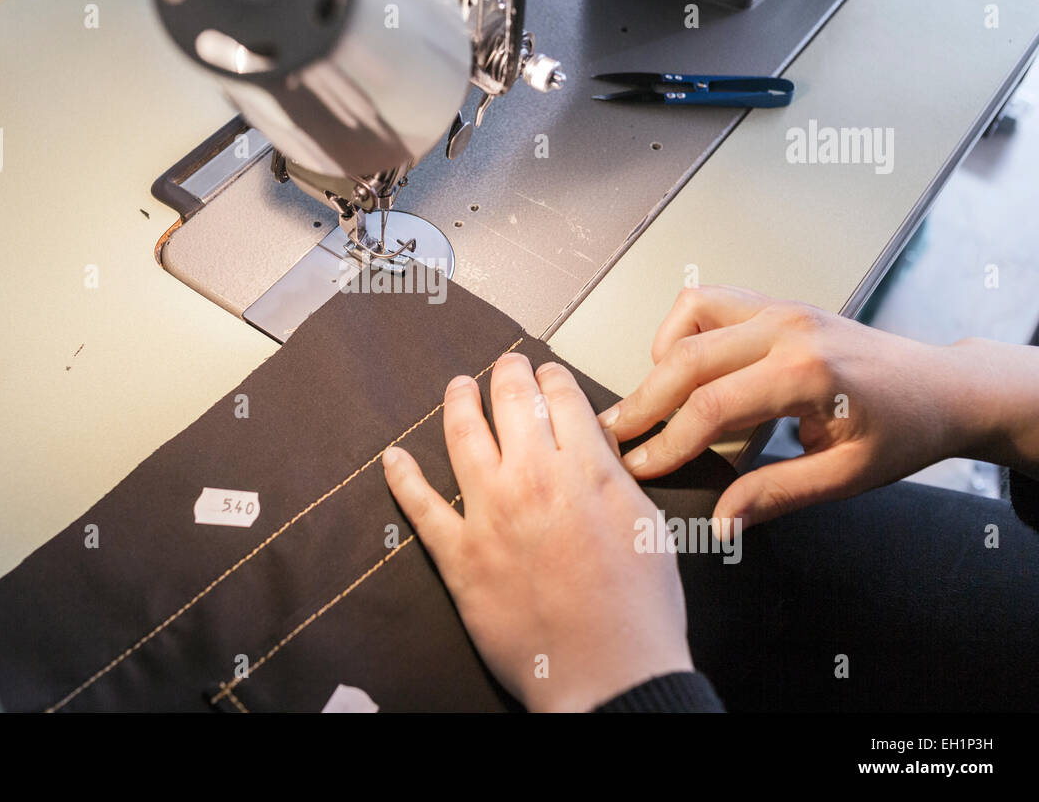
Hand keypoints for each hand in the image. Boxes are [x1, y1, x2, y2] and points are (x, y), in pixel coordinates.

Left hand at [381, 353, 692, 712]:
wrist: (609, 674)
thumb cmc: (639, 608)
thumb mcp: (646, 525)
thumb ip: (614, 475)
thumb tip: (593, 440)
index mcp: (584, 470)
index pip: (560, 398)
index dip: (552, 379)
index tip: (547, 375)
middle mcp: (532, 480)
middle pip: (511, 402)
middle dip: (508, 374)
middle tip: (505, 365)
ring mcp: (490, 515)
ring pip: (463, 436)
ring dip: (458, 402)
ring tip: (458, 387)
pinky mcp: (459, 555)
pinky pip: (420, 507)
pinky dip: (402, 477)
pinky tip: (392, 458)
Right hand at [600, 285, 1015, 530]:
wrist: (944, 387)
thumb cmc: (906, 429)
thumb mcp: (845, 475)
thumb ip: (776, 495)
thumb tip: (722, 521)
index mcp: (809, 373)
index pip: (711, 406)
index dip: (668, 442)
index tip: (641, 466)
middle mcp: (789, 329)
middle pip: (687, 358)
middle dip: (644, 401)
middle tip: (617, 434)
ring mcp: (781, 309)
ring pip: (690, 315)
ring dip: (661, 357)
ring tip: (654, 401)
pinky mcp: (776, 304)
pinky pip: (710, 301)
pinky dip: (682, 330)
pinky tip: (683, 366)